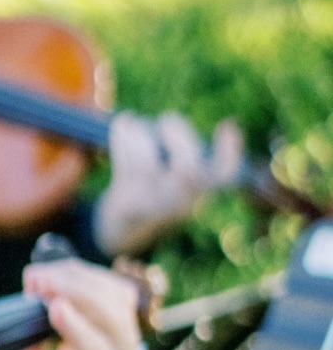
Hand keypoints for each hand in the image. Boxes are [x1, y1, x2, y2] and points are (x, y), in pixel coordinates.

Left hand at [0, 258, 144, 349]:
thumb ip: (27, 337)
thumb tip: (36, 297)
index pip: (101, 303)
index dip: (72, 281)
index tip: (31, 275)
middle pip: (117, 307)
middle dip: (77, 283)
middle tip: (36, 278)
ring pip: (119, 327)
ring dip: (81, 299)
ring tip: (44, 290)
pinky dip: (87, 334)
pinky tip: (57, 315)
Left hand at [94, 111, 243, 257]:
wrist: (125, 230)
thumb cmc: (159, 192)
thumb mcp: (181, 181)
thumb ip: (192, 158)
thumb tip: (218, 126)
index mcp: (200, 193)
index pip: (223, 175)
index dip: (229, 151)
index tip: (226, 125)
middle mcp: (179, 201)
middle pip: (187, 170)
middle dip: (178, 136)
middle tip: (167, 118)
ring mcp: (151, 203)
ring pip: (146, 165)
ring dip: (140, 135)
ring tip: (135, 122)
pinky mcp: (125, 202)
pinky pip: (123, 166)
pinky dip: (122, 138)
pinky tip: (124, 123)